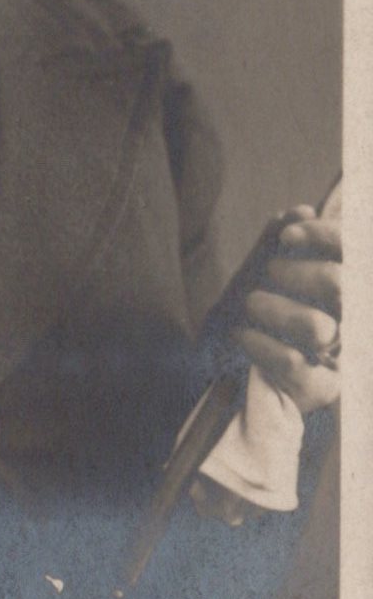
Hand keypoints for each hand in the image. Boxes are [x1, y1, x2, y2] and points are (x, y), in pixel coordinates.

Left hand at [232, 205, 340, 413]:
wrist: (245, 372)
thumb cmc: (271, 306)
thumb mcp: (278, 266)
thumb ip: (291, 237)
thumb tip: (300, 211)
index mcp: (355, 284)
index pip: (355, 249)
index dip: (323, 236)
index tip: (286, 236)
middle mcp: (357, 320)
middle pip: (338, 286)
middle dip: (295, 274)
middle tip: (270, 273)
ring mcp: (343, 357)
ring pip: (315, 327)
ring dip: (276, 310)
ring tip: (251, 303)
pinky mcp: (322, 387)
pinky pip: (292, 363)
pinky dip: (260, 344)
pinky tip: (240, 335)